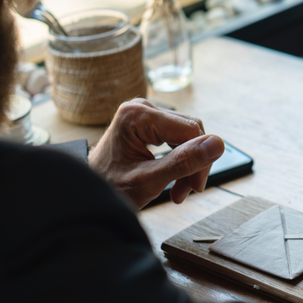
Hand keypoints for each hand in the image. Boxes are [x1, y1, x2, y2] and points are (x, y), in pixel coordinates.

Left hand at [88, 99, 224, 208]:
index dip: (201, 159)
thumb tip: (218, 144)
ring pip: (187, 136)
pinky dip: (179, 160)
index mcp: (137, 115)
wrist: (84, 195)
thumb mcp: (149, 181)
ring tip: (178, 191)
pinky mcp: (148, 123)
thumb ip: (184, 162)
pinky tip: (173, 180)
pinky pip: (176, 138)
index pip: (190, 130)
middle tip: (185, 192)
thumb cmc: (109, 188)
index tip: (195, 187)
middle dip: (193, 164)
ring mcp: (144, 114)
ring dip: (187, 165)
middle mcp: (141, 107)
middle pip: (190, 131)